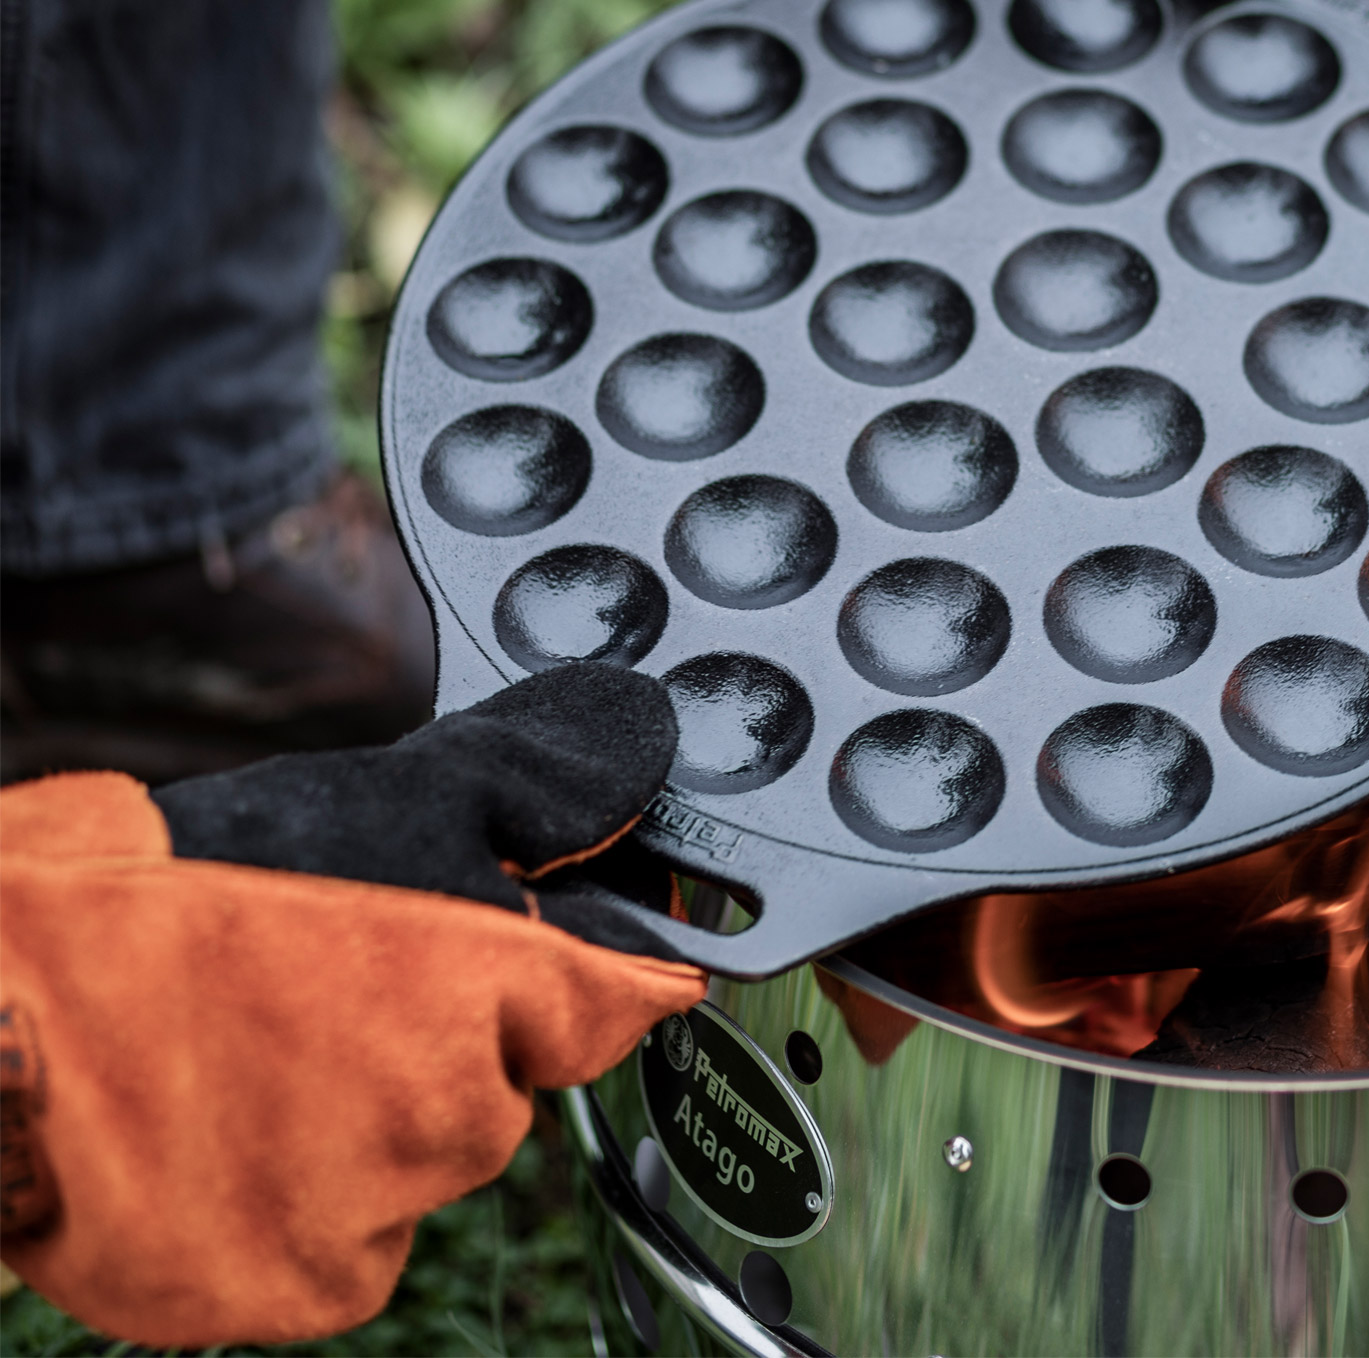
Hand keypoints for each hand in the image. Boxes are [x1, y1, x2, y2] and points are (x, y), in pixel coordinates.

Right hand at [0, 663, 704, 1347]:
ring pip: (430, 1157)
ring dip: (374, 1117)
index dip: (614, 979)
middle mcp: (450, 1112)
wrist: (2, 1010)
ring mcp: (378, 1207)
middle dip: (445, 1037)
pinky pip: (360, 1243)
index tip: (631, 974)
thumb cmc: (167, 901)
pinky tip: (240, 1132)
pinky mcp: (306, 1283)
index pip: (616, 1000)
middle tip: (328, 989)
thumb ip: (536, 789)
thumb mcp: (385, 797)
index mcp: (484, 985)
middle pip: (507, 1080)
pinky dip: (315, 1204)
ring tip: (258, 1051)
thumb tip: (636, 754)